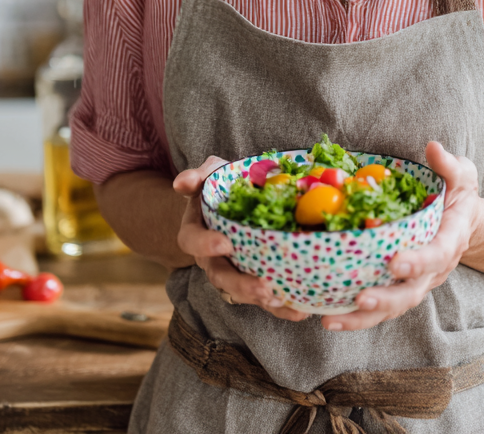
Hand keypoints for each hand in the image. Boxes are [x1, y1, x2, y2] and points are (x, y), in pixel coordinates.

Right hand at [173, 157, 308, 321]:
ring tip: (281, 301)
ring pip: (241, 292)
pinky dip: (281, 306)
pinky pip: (264, 296)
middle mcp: (211, 257)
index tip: (225, 243)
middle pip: (220, 277)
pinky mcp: (253, 278)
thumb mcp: (209, 174)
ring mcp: (233, 270)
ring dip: (261, 300)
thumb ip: (197, 176)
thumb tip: (182, 184)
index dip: (205, 245)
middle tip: (262, 286)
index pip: (192, 241)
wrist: (233, 199)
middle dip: (240, 285)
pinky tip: (301, 309)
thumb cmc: (219, 186)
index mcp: (196, 232)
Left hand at [322, 141, 480, 331]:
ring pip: (394, 307)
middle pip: (413, 292)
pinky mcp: (402, 287)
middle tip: (361, 298)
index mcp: (451, 240)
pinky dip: (356, 317)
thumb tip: (432, 148)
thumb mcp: (461, 175)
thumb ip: (448, 164)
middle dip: (387, 298)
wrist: (465, 222)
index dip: (417, 262)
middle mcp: (435, 269)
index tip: (395, 262)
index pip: (437, 255)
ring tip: (332, 320)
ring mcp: (419, 282)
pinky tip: (328, 317)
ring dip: (364, 318)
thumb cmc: (458, 195)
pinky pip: (382, 308)